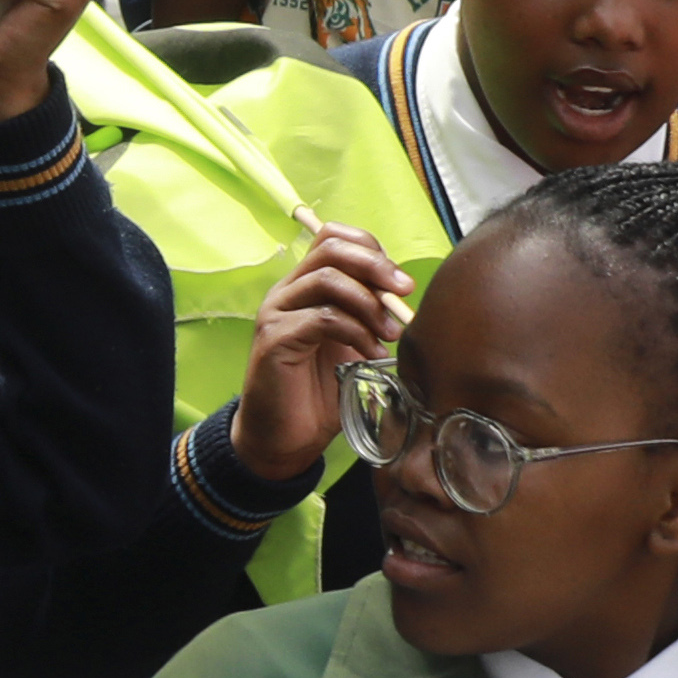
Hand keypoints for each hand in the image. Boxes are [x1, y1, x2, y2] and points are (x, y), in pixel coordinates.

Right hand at [232, 222, 409, 494]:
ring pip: (328, 278)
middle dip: (376, 265)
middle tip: (403, 293)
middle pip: (331, 248)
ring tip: (390, 333)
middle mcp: (287, 292)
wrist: (285, 438)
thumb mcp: (352, 341)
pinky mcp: (274, 339)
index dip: (372, 251)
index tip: (399, 284)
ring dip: (370, 303)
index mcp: (304, 287)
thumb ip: (367, 311)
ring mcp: (276, 313)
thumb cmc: (319, 391)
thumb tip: (403, 292)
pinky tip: (370, 353)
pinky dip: (356, 331)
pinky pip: (323, 317)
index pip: (334, 239)